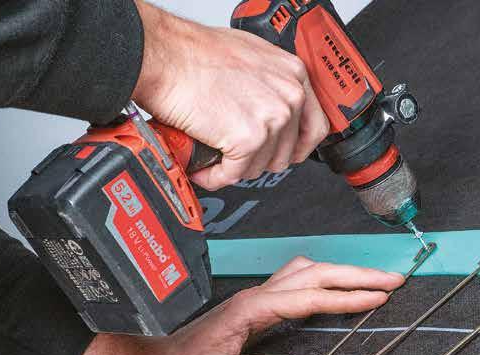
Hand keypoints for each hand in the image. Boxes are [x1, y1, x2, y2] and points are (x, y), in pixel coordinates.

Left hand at [71, 258, 403, 354]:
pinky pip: (298, 285)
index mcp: (252, 307)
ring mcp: (256, 300)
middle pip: (315, 273)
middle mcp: (257, 297)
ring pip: (306, 273)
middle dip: (356, 274)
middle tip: (393, 278)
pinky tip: (334, 292)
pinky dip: (324, 283)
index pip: (310, 295)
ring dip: (341, 273)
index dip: (347, 295)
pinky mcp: (256, 309)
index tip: (381, 295)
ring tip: (373, 281)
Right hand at [131, 1, 327, 189]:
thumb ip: (270, 83)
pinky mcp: (248, 139)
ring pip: (261, 166)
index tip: (287, 154)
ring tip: (216, 155)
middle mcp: (289, 96)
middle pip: (286, 152)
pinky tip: (204, 168)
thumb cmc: (195, 53)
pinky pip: (235, 174)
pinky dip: (215, 176)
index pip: (315, 127)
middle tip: (237, 152)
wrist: (165, 56)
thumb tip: (270, 105)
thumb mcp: (251, 57)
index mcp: (293, 75)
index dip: (298, 147)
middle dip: (259, 158)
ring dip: (236, 167)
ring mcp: (271, 119)